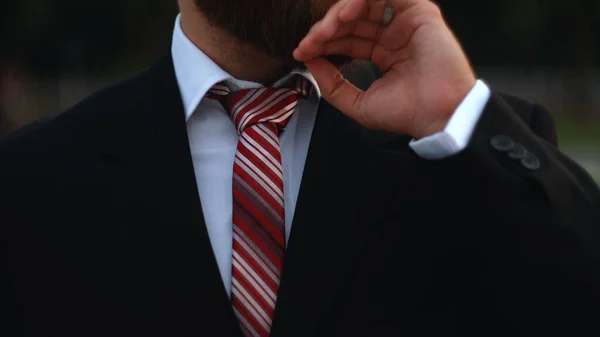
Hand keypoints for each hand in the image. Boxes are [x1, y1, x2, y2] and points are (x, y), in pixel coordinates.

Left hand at [293, 0, 476, 138]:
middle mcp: (394, 36)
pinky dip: (361, 0)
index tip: (302, 52)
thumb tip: (310, 60)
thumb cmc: (406, 113)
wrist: (437, 116)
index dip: (322, 43)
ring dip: (339, 14)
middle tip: (309, 43)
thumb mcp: (357, 103)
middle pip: (352, 21)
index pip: (347, 39)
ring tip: (325, 30)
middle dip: (325, 30)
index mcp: (384, 54)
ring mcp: (406, 22)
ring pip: (365, 5)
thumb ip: (331, 84)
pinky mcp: (419, 12)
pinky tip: (344, 16)